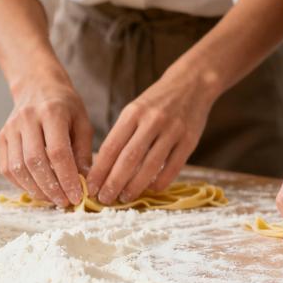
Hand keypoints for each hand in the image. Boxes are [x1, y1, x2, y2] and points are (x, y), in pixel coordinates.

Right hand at [0, 76, 92, 206]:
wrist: (37, 85)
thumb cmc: (65, 105)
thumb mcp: (82, 121)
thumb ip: (83, 150)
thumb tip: (85, 181)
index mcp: (52, 112)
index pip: (58, 152)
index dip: (67, 178)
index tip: (77, 196)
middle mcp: (27, 119)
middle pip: (35, 162)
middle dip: (51, 187)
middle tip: (65, 202)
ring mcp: (11, 128)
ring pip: (18, 167)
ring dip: (36, 189)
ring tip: (53, 199)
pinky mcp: (2, 137)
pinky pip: (7, 167)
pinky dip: (21, 184)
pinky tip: (37, 190)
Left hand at [85, 67, 214, 204]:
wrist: (192, 84)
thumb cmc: (157, 101)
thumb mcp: (135, 109)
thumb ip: (123, 134)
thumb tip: (105, 168)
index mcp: (133, 112)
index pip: (112, 146)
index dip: (100, 170)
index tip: (91, 187)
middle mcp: (152, 120)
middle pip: (129, 158)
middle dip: (114, 182)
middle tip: (104, 199)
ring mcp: (173, 130)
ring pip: (150, 165)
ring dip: (135, 186)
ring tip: (124, 197)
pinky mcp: (190, 140)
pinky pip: (173, 167)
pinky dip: (161, 182)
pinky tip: (151, 189)